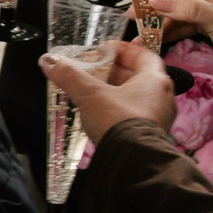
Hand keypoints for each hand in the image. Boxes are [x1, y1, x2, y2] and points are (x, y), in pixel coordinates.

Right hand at [42, 38, 175, 137]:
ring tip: (93, 91)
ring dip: (116, 91)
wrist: (132, 163)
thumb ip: (70, 76)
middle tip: (92, 70)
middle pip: (139, 76)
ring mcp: (160, 118)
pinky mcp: (152, 136)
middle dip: (114, 71)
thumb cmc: (118, 122)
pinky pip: (136, 114)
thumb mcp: (90, 95)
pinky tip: (101, 114)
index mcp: (156, 80)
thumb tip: (49, 61)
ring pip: (137, 96)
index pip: (143, 54)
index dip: (123, 49)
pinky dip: (120, 109)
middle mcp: (163, 97)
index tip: (104, 49)